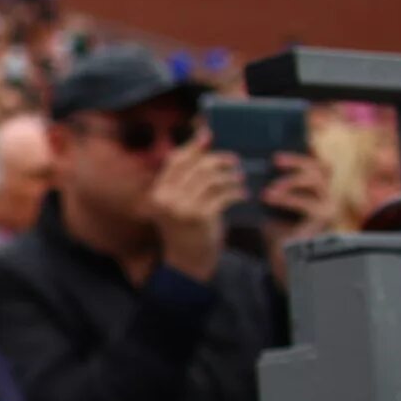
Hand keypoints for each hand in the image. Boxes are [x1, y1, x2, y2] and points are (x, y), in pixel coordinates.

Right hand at [147, 127, 244, 282]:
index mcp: (158, 192)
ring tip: (239, 180)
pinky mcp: (200, 217)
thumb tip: (203, 142)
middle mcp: (166, 198)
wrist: (187, 264)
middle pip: (197, 166)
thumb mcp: (178, 203)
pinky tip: (242, 196)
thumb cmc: (186, 229)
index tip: (209, 136)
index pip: (176, 160)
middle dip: (220, 160)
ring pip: (212, 178)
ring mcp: (182, 208)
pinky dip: (236, 193)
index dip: (193, 145)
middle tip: (235, 162)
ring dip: (231, 177)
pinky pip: (223, 195)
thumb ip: (185, 178)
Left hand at [264, 152, 333, 286]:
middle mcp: (327, 197)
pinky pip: (307, 202)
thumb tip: (255, 170)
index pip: (315, 165)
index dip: (299, 158)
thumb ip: (272, 189)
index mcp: (316, 192)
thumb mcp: (273, 206)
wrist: (283, 260)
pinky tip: (270, 198)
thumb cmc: (277, 232)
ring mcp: (328, 207)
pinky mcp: (323, 218)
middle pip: (319, 168)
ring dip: (290, 180)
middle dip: (296, 162)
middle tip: (275, 161)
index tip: (275, 156)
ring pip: (315, 180)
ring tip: (269, 189)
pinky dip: (288, 197)